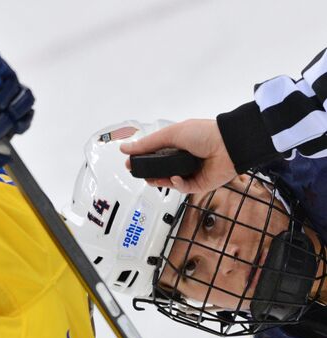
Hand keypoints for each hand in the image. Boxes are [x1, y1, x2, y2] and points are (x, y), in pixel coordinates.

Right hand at [119, 119, 236, 193]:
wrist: (228, 145)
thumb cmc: (202, 134)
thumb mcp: (170, 134)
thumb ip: (147, 144)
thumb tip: (124, 148)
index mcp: (175, 146)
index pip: (153, 156)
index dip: (141, 160)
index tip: (130, 164)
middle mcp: (181, 160)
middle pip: (159, 171)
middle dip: (149, 174)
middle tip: (141, 174)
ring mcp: (190, 173)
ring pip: (169, 182)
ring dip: (160, 181)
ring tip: (154, 179)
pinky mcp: (199, 185)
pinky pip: (183, 187)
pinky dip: (177, 184)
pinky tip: (176, 178)